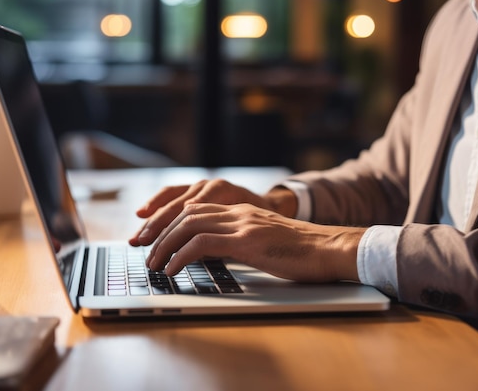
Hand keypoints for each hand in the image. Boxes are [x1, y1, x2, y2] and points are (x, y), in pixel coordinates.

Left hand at [144, 202, 362, 282]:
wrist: (331, 249)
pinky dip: (181, 256)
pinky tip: (173, 269)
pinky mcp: (247, 241)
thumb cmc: (304, 252)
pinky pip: (203, 244)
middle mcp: (240, 212)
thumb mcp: (268, 241)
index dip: (171, 222)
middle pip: (187, 213)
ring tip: (154, 264)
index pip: (196, 208)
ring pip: (189, 225)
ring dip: (165, 245)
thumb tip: (218, 252)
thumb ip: (243, 239)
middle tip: (146, 253)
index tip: (156, 239)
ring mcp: (243, 224)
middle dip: (160, 232)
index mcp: (244, 211)